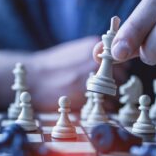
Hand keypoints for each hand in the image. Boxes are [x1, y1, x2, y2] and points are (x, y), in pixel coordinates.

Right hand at [0, 36, 120, 111]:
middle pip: (122, 75)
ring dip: (111, 97)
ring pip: (116, 91)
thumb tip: (109, 64)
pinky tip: (91, 104)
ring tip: (96, 98)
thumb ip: (92, 55)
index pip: (121, 60)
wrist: (33, 79)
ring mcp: (93, 79)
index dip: (117, 70)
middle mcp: (97, 61)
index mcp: (94, 47)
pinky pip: (107, 105)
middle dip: (115, 83)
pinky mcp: (87, 97)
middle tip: (103, 89)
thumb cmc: (51, 66)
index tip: (110, 76)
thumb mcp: (73, 51)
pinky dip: (104, 108)